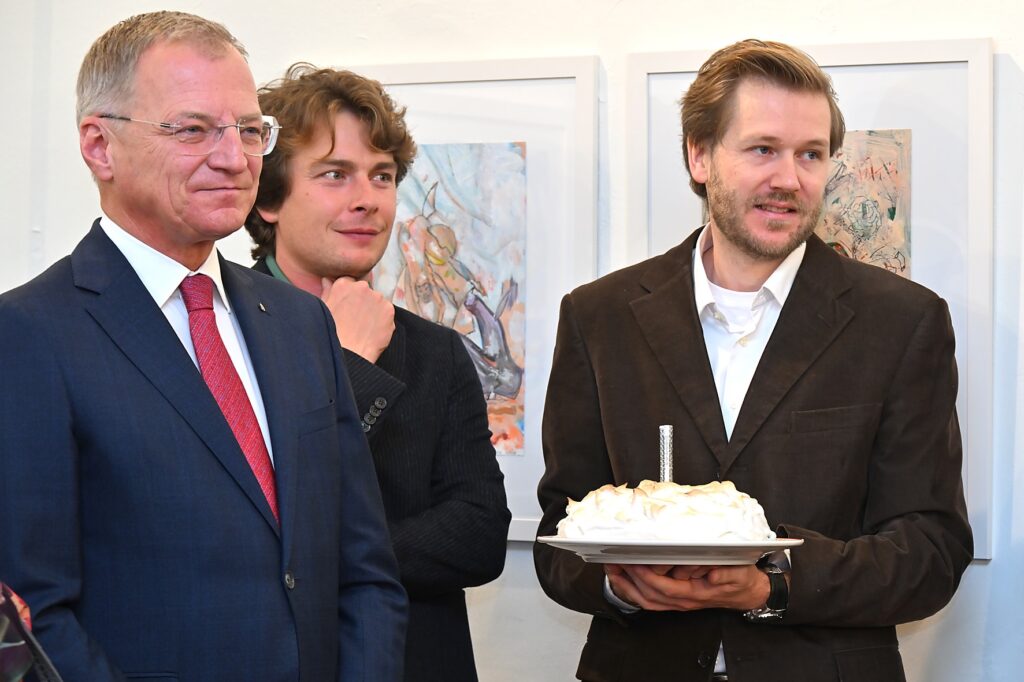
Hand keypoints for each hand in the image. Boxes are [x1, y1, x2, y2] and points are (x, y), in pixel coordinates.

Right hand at [320, 277, 394, 362]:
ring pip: (377, 301)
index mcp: (343, 284)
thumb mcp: (324, 310)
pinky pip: (387, 313)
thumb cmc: (332, 333)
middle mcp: (362, 287)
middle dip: (363, 301)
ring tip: (364, 327)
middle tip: (356, 319)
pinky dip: (383, 320)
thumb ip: (327, 292)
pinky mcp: (389, 310)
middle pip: (365, 290)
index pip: (350, 282)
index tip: (348, 307)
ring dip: (373, 310)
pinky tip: (372, 331)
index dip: (350, 296)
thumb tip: (327, 280)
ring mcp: (377, 298)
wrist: (348, 353)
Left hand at [605, 562, 770, 611]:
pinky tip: (625, 579)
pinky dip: (634, 591)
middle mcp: (684, 600)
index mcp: (696, 593)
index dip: (646, 576)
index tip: (633, 562)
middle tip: (615, 562)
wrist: (748, 594)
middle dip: (630, 579)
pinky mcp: (677, 599)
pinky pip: (651, 601)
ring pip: (647, 600)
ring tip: (613, 569)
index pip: (664, 587)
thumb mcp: (739, 574)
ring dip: (627, 586)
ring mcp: (679, 602)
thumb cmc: (741, 581)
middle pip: (650, 595)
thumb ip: (725, 574)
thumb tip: (711, 574)